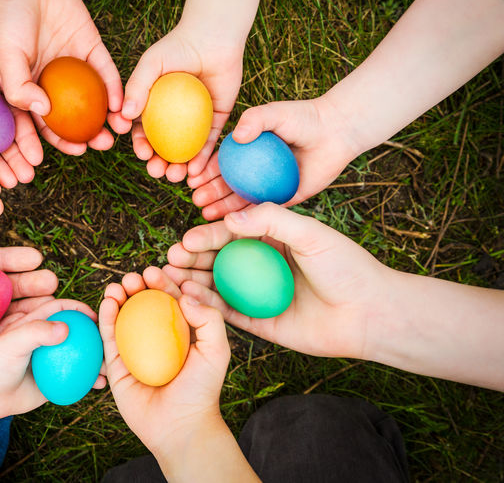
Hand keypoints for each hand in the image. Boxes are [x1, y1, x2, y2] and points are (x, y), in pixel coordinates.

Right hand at [0, 0, 125, 154]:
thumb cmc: (6, 18)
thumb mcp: (5, 56)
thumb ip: (18, 87)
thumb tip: (44, 113)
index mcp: (30, 88)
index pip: (45, 124)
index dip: (59, 142)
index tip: (79, 152)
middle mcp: (53, 81)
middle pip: (73, 116)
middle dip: (88, 134)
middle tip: (102, 145)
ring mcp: (73, 65)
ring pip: (93, 98)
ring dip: (106, 116)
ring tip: (118, 131)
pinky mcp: (90, 47)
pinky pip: (105, 72)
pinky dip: (114, 88)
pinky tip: (121, 103)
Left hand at [0, 298, 105, 420]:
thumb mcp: (14, 342)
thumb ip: (37, 332)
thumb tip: (66, 328)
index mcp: (35, 323)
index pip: (61, 308)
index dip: (79, 308)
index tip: (96, 316)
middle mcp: (45, 340)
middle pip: (76, 332)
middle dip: (95, 334)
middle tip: (110, 342)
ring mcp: (51, 361)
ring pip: (80, 356)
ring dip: (97, 359)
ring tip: (109, 365)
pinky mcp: (53, 381)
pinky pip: (76, 379)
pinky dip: (89, 381)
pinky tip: (100, 385)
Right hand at [99, 266, 228, 455]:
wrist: (179, 427)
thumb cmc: (202, 390)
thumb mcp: (217, 351)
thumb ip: (209, 319)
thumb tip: (183, 295)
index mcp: (181, 330)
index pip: (170, 298)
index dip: (163, 282)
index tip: (156, 271)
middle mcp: (156, 336)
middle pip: (144, 303)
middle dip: (138, 285)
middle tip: (135, 277)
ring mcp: (134, 348)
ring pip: (123, 315)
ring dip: (119, 295)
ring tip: (118, 285)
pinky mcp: (116, 362)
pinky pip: (108, 335)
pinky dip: (106, 316)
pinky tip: (107, 301)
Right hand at [123, 22, 242, 181]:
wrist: (214, 36)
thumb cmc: (178, 45)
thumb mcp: (151, 63)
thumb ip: (136, 86)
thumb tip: (123, 115)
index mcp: (154, 104)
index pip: (143, 131)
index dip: (141, 146)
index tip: (143, 155)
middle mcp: (174, 115)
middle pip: (164, 146)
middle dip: (158, 164)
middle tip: (158, 173)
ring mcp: (196, 119)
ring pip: (186, 149)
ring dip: (179, 166)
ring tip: (176, 177)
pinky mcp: (217, 118)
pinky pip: (210, 142)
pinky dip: (203, 158)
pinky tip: (197, 170)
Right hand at [164, 203, 392, 359]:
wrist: (371, 315)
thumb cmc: (346, 268)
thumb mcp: (311, 234)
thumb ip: (271, 220)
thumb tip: (228, 217)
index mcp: (273, 239)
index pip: (232, 235)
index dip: (206, 236)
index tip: (185, 240)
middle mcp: (262, 266)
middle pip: (218, 260)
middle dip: (191, 259)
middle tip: (169, 260)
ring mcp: (259, 295)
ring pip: (217, 286)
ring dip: (192, 282)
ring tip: (169, 279)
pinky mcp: (261, 323)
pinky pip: (228, 313)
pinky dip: (207, 306)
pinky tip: (188, 300)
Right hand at [187, 95, 360, 219]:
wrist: (336, 132)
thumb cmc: (304, 117)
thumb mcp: (275, 113)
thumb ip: (255, 119)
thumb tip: (235, 137)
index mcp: (247, 150)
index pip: (221, 162)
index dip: (205, 171)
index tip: (192, 178)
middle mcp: (255, 169)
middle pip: (227, 183)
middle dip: (209, 192)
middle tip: (196, 200)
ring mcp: (269, 185)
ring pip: (241, 199)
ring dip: (222, 207)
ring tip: (206, 213)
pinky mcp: (285, 198)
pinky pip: (264, 209)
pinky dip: (248, 216)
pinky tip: (233, 222)